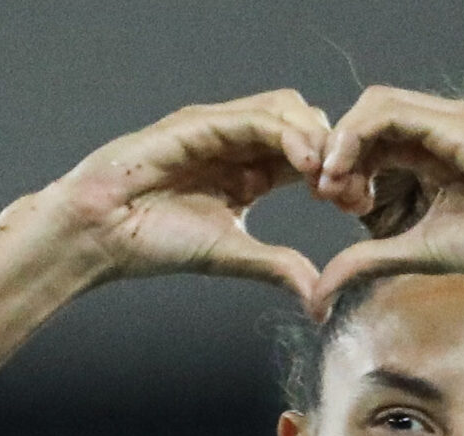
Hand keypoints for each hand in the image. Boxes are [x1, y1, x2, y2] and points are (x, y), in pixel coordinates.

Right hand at [47, 93, 331, 307]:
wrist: (105, 232)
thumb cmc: (156, 241)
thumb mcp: (232, 255)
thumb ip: (276, 266)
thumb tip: (320, 296)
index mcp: (250, 173)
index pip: (307, 159)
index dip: (338, 176)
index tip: (358, 205)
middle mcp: (239, 145)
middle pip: (305, 125)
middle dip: (335, 153)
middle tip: (351, 191)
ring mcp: (219, 128)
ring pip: (285, 110)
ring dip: (316, 140)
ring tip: (330, 177)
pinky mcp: (200, 122)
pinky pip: (252, 117)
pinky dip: (284, 134)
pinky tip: (305, 162)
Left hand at [311, 89, 463, 312]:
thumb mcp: (415, 253)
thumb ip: (368, 259)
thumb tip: (320, 289)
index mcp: (433, 152)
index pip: (374, 138)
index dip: (344, 164)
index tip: (332, 202)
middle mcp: (440, 128)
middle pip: (368, 118)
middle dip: (337, 151)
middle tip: (325, 192)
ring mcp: (449, 120)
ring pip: (374, 106)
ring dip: (343, 141)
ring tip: (332, 182)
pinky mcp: (455, 124)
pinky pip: (390, 113)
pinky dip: (359, 136)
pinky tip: (347, 171)